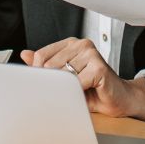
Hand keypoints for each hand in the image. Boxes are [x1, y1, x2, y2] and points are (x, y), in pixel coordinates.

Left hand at [21, 39, 144, 121]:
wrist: (120, 99)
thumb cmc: (94, 89)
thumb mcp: (65, 78)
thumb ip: (47, 65)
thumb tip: (25, 54)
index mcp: (70, 45)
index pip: (41, 55)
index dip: (40, 74)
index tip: (46, 86)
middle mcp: (81, 45)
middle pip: (49, 65)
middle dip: (54, 84)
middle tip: (64, 92)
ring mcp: (91, 54)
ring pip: (62, 75)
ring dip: (68, 89)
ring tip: (78, 92)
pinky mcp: (99, 67)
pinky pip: (77, 83)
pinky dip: (78, 92)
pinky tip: (87, 93)